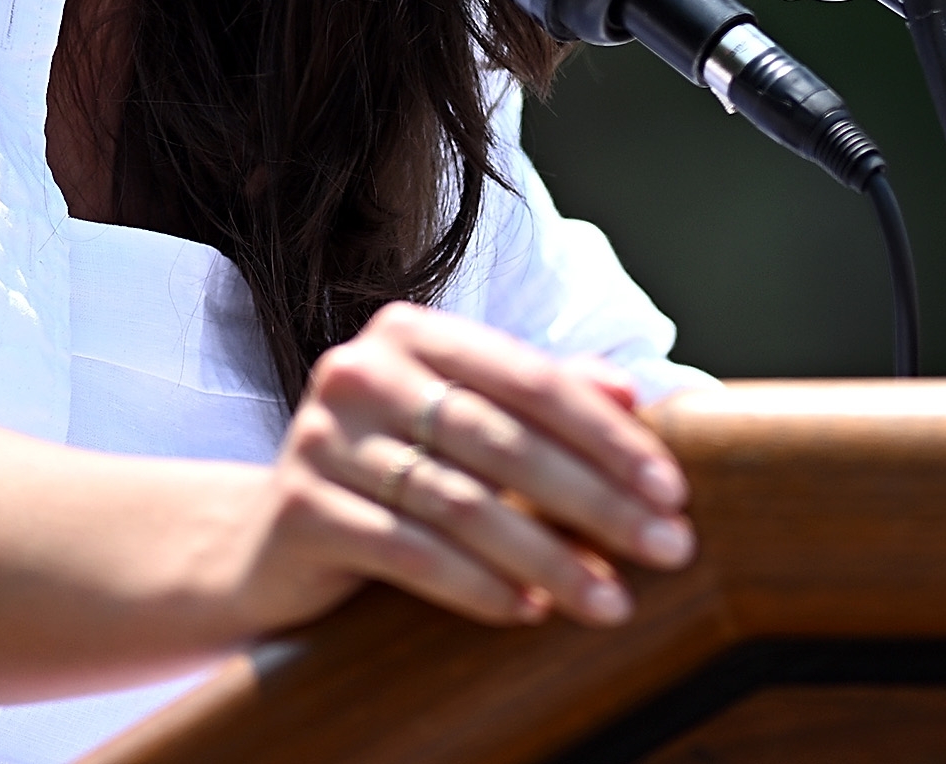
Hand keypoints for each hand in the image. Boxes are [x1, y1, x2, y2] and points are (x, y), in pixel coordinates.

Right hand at [223, 302, 695, 633]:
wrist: (273, 539)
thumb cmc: (391, 472)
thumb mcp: (462, 424)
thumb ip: (539, 397)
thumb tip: (632, 389)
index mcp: (409, 332)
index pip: (530, 377)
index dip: (608, 433)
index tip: (672, 489)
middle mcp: (360, 371)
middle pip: (503, 441)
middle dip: (598, 501)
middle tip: (668, 548)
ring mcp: (322, 437)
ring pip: (463, 504)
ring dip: (549, 559)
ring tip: (610, 600)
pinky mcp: (300, 508)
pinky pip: (410, 552)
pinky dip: (479, 586)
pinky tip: (529, 613)